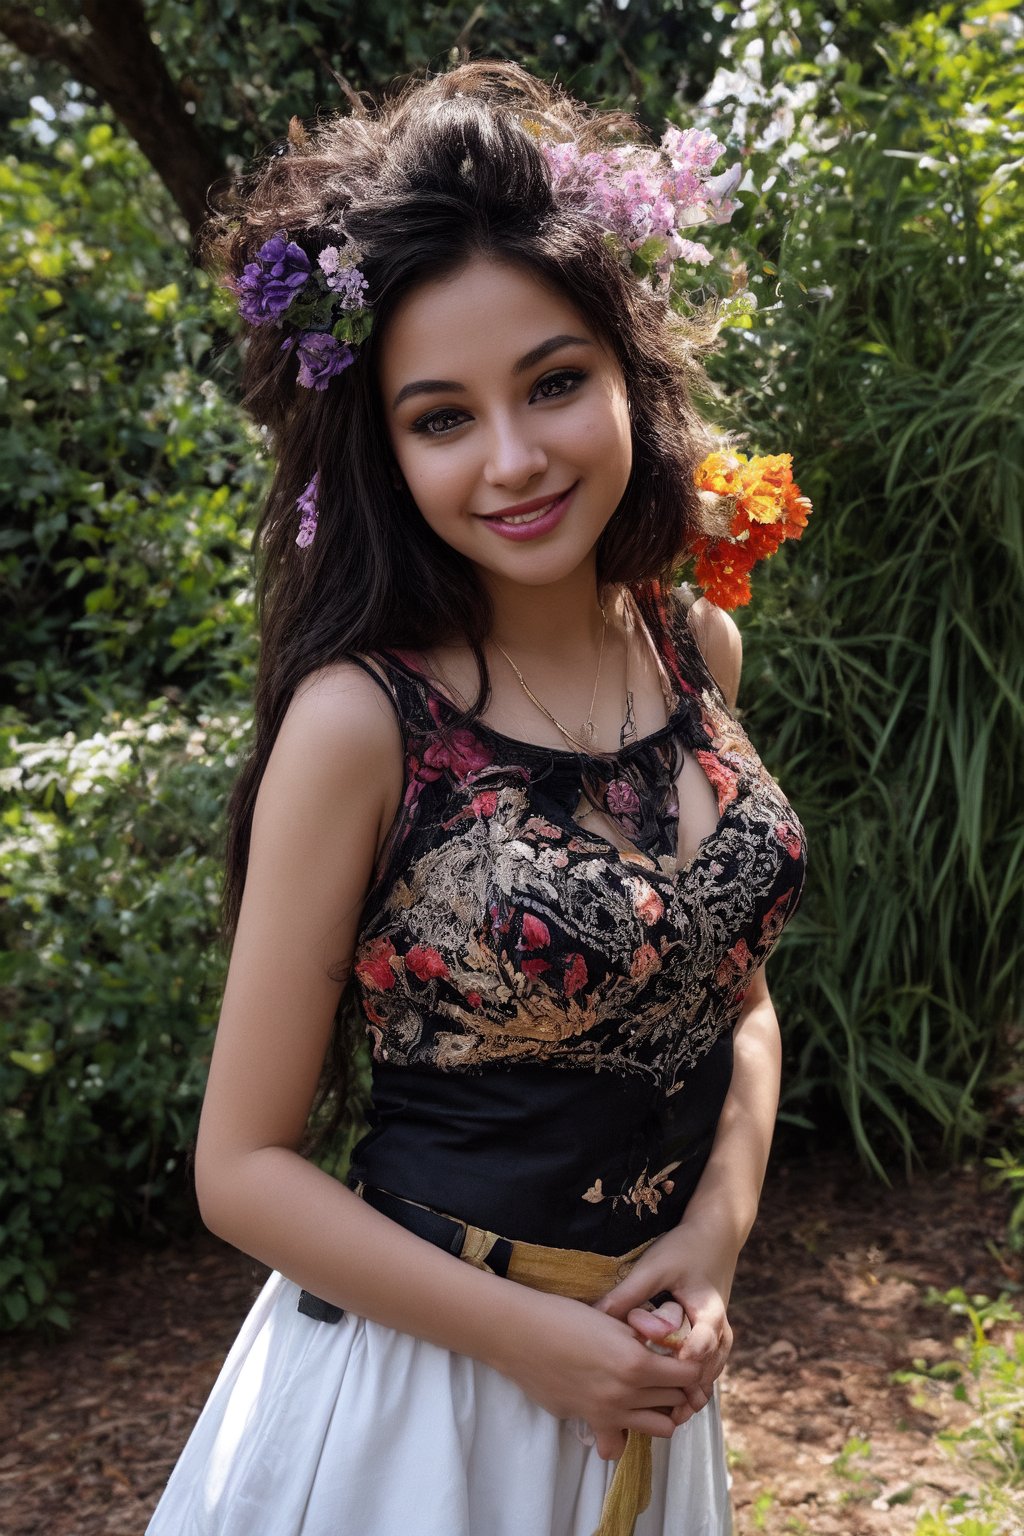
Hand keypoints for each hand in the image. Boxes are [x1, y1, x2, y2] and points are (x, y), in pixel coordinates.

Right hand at [492, 1286, 703, 1459]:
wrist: (521, 1335)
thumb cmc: (565, 1317)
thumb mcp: (613, 1320)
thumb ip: (642, 1339)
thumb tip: (661, 1350)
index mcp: (637, 1363)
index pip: (688, 1375)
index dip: (691, 1364)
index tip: (684, 1356)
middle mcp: (627, 1394)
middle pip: (677, 1400)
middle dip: (679, 1386)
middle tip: (669, 1371)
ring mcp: (608, 1413)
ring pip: (660, 1427)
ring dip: (662, 1411)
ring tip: (651, 1393)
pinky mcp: (589, 1422)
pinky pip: (618, 1444)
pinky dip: (624, 1434)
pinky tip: (620, 1412)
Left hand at [591, 1221, 736, 1451]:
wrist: (714, 1239)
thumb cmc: (683, 1250)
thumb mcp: (655, 1267)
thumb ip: (630, 1293)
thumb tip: (596, 1316)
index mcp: (708, 1310)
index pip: (704, 1340)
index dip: (690, 1354)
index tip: (675, 1364)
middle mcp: (719, 1330)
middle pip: (707, 1369)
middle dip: (687, 1389)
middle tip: (668, 1414)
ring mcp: (719, 1339)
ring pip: (708, 1376)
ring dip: (690, 1393)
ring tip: (669, 1418)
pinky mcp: (712, 1342)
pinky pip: (704, 1371)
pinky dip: (691, 1386)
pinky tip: (671, 1405)